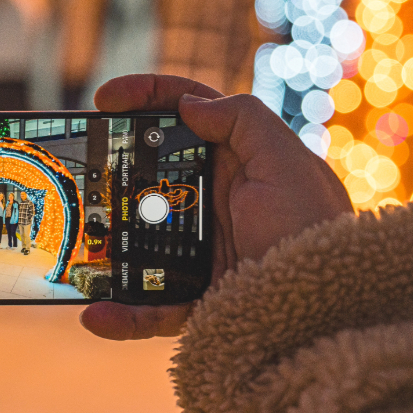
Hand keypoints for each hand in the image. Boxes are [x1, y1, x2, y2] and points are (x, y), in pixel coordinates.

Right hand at [79, 74, 352, 340]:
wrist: (339, 313)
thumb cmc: (317, 233)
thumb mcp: (290, 164)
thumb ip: (245, 120)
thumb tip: (190, 105)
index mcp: (239, 160)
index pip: (185, 113)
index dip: (145, 95)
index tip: (105, 98)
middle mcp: (217, 200)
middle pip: (151, 172)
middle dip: (110, 166)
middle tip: (78, 163)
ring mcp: (204, 250)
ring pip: (140, 239)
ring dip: (104, 242)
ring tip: (73, 238)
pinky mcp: (200, 300)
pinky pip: (150, 306)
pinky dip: (122, 314)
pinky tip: (95, 316)